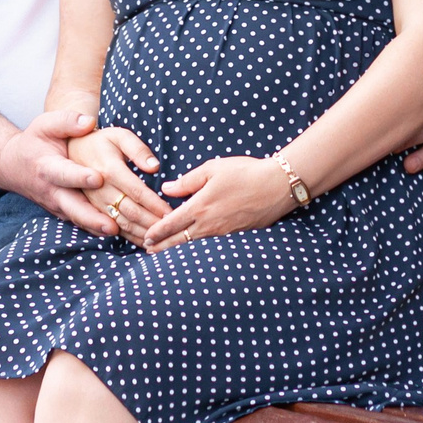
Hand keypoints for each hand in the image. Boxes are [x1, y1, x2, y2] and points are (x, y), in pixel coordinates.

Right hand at [0, 109, 120, 234]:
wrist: (15, 165)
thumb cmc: (35, 141)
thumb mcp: (46, 125)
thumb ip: (67, 121)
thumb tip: (89, 123)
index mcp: (48, 167)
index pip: (64, 173)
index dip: (80, 177)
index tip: (98, 178)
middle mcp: (52, 191)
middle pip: (72, 208)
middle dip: (91, 217)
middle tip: (111, 225)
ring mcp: (57, 206)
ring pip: (78, 220)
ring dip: (97, 228)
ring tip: (118, 232)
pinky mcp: (64, 213)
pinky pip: (81, 223)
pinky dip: (96, 230)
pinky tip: (117, 233)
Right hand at [67, 125, 170, 242]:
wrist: (63, 151)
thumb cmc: (98, 142)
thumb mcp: (118, 135)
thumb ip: (137, 148)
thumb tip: (154, 167)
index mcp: (109, 169)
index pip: (137, 192)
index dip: (155, 204)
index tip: (170, 213)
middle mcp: (99, 190)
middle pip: (129, 212)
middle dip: (151, 223)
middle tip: (170, 229)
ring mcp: (91, 204)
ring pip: (119, 224)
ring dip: (139, 233)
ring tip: (159, 240)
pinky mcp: (87, 212)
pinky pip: (107, 230)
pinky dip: (125, 237)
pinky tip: (140, 242)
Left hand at [141, 157, 295, 252]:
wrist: (277, 186)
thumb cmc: (245, 173)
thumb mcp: (213, 169)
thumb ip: (187, 181)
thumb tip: (166, 188)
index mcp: (200, 207)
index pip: (170, 223)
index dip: (156, 232)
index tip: (145, 237)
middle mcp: (209, 224)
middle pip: (179, 240)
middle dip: (161, 247)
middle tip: (147, 250)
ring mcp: (223, 233)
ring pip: (194, 245)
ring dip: (177, 249)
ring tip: (165, 252)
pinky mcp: (235, 236)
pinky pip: (210, 245)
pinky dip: (197, 248)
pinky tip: (194, 247)